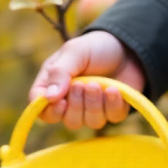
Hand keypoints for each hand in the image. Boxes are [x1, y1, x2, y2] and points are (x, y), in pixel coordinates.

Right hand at [29, 31, 145, 129]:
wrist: (126, 46)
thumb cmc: (94, 47)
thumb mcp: (74, 52)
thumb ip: (60, 73)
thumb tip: (49, 98)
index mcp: (53, 87)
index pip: (42, 109)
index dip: (50, 111)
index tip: (61, 101)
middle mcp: (71, 102)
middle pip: (68, 120)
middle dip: (77, 105)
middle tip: (83, 84)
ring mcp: (92, 109)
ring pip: (89, 122)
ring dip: (94, 104)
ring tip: (98, 84)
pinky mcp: (113, 110)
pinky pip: (111, 118)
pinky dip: (113, 104)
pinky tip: (114, 89)